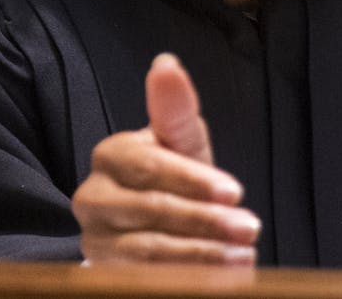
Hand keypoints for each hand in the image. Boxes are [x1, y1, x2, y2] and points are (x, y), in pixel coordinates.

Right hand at [72, 53, 260, 264]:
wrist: (157, 229)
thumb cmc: (175, 177)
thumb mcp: (180, 143)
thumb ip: (175, 109)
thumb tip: (166, 63)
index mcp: (110, 156)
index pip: (150, 166)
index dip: (194, 180)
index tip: (236, 192)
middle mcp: (91, 198)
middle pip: (151, 208)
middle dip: (205, 220)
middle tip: (250, 228)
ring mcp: (94, 239)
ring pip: (148, 250)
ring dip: (202, 254)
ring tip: (242, 255)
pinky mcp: (103, 273)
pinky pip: (143, 279)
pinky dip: (186, 277)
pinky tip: (222, 276)